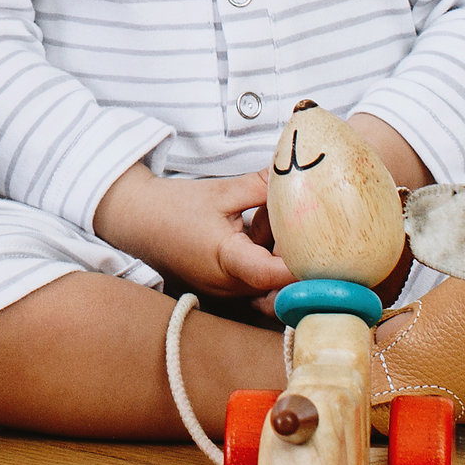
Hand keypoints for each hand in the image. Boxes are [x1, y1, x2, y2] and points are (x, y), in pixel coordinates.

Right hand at [92, 166, 292, 301]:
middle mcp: (230, 286)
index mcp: (228, 260)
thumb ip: (263, 185)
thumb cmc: (173, 207)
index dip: (305, 267)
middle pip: (281, 282)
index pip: (276, 275)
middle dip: (299, 257)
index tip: (329, 252)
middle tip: (309, 225)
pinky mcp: (225, 287)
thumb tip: (299, 173)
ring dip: (281, 255)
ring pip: (271, 282)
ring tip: (271, 221)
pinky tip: (259, 229)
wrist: (136, 220)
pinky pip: (257, 279)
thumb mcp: (222, 191)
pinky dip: (265, 257)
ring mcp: (227, 290)